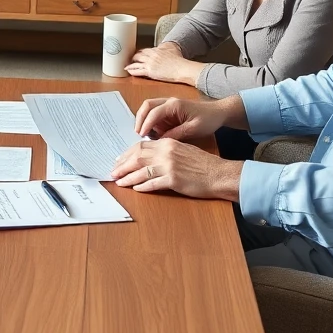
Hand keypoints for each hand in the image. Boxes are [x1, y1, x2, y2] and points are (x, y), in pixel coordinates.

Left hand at [110, 138, 241, 198]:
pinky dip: (142, 186)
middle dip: (122, 165)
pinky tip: (136, 189)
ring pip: (141, 171)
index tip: (119, 160)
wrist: (218, 173)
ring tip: (119, 182)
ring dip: (128, 177)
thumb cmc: (202, 163)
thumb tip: (147, 156)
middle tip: (113, 172)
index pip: (140, 146)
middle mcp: (166, 152)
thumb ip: (165, 150)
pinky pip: (152, 183)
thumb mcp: (182, 150)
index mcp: (168, 143)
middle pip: (137, 157)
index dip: (127, 154)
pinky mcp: (173, 180)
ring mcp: (169, 166)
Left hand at [125, 43, 200, 84]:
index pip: (144, 50)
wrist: (182, 68)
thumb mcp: (172, 50)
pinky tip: (129, 71)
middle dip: (133, 58)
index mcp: (156, 50)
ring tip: (126, 66)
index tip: (137, 55)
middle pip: (138, 55)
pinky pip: (138, 71)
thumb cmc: (179, 60)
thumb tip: (162, 47)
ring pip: (136, 63)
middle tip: (131, 60)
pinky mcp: (150, 71)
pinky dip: (132, 71)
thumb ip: (165, 48)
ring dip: (130, 64)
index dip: (140, 53)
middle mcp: (151, 55)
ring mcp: (150, 63)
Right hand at [133, 96, 230, 140]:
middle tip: (138, 133)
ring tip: (144, 135)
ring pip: (149, 109)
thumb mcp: (193, 129)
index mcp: (174, 104)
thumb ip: (176, 134)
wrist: (219, 112)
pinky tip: (154, 133)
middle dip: (140, 119)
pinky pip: (155, 114)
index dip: (145, 124)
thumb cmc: (208, 119)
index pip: (154, 113)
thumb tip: (160, 141)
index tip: (141, 136)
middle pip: (147, 105)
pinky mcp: (170, 110)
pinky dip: (151, 122)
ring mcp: (168, 104)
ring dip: (144, 120)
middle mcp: (169, 101)